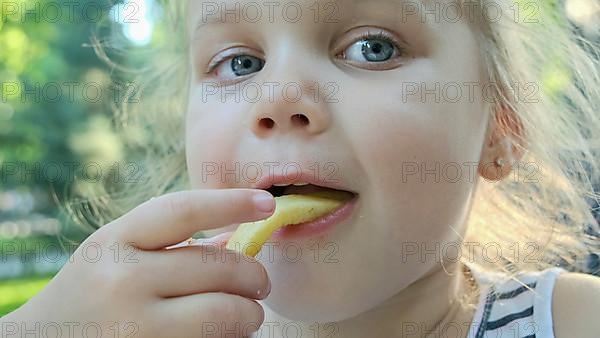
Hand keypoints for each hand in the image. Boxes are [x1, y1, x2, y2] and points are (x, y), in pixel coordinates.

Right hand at [2, 189, 275, 337]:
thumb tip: (235, 240)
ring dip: (249, 314)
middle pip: (215, 267)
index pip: (182, 211)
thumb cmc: (91, 293)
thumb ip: (172, 245)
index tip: (266, 203)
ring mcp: (134, 327)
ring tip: (248, 314)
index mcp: (115, 241)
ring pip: (223, 313)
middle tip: (261, 283)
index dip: (230, 202)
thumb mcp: (118, 256)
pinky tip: (223, 335)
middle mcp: (121, 282)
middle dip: (253, 275)